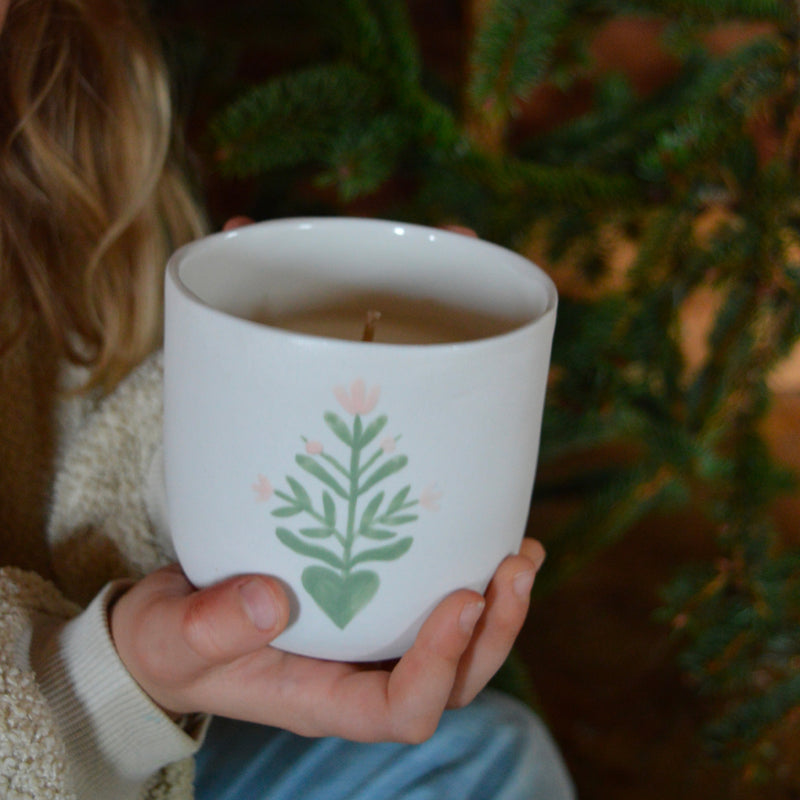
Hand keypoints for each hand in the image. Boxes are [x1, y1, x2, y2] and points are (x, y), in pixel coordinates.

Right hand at [110, 538, 543, 742]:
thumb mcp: (174, 637)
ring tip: (522, 553)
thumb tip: (271, 599)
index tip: (461, 601)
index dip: (440, 667)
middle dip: (492, 634)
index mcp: (321, 702)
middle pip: (451, 684)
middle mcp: (358, 682)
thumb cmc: (169, 640)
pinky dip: (471, 579)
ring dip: (497, 607)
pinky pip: (433, 607)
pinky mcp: (370, 610)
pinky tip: (490, 537)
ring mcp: (369, 648)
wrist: (171, 626)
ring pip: (457, 651)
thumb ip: (211, 627)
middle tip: (514, 568)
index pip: (401, 711)